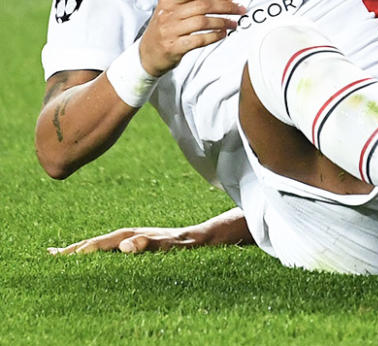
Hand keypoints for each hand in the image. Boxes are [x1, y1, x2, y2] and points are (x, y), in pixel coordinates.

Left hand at [48, 208, 250, 254]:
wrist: (214, 237)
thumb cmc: (177, 246)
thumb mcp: (150, 249)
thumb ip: (127, 251)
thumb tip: (95, 255)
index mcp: (135, 237)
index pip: (100, 243)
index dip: (77, 249)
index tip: (49, 256)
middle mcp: (146, 234)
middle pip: (114, 238)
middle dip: (90, 246)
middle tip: (64, 256)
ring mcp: (165, 238)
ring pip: (139, 239)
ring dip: (116, 243)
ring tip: (94, 250)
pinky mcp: (183, 243)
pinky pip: (165, 245)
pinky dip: (149, 245)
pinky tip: (134, 246)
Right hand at [139, 0, 245, 76]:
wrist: (146, 55)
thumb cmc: (166, 30)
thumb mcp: (171, 11)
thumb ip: (190, 2)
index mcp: (168, 0)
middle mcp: (167, 14)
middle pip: (203, 5)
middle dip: (226, 6)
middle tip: (240, 9)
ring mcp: (169, 31)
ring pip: (203, 22)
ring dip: (223, 22)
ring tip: (234, 24)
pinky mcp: (173, 47)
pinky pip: (199, 39)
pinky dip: (214, 36)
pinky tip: (223, 34)